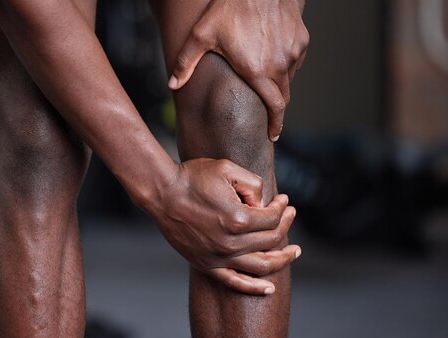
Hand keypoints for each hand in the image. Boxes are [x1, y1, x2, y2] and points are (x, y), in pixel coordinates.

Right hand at [148, 158, 299, 294]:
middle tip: (289, 215)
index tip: (283, 200)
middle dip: (285, 225)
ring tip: (293, 252)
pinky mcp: (206, 264)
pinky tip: (269, 288)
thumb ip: (253, 183)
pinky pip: (235, 283)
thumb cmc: (192, 178)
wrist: (162, 193)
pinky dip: (253, 287)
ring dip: (282, 259)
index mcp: (238, 219)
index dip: (282, 208)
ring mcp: (219, 256)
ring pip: (261, 266)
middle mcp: (231, 242)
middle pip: (270, 240)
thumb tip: (264, 202)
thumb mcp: (227, 168)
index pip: (272, 218)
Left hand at [168, 0, 309, 140]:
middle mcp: (279, 65)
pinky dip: (285, 64)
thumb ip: (186, 63)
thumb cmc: (229, 7)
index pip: (275, 107)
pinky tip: (271, 57)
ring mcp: (293, 52)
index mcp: (257, 71)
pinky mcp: (301, 39)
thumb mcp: (201, 35)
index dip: (275, 124)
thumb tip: (172, 84)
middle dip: (276, 109)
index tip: (273, 134)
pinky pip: (294, 59)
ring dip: (278, 84)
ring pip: (289, 77)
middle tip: (268, 116)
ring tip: (264, 81)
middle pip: (283, 97)